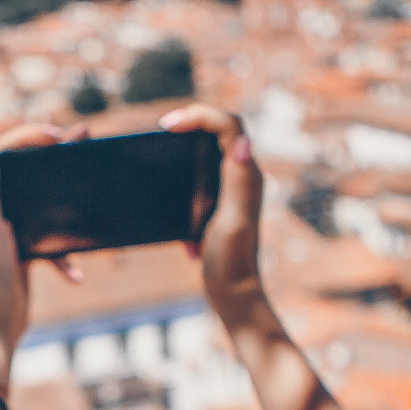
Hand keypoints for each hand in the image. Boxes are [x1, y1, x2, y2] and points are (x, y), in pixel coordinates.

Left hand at [0, 124, 85, 386]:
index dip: (28, 138)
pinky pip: (53, 243)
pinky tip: (74, 273)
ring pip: (44, 204)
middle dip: (55, 157)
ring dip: (67, 198)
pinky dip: (65, 256)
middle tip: (83, 139)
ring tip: (93, 179)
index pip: (3, 154)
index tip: (56, 137)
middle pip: (28, 173)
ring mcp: (13, 232)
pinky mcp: (27, 253)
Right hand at [160, 103, 265, 326]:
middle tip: (165, 128)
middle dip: (194, 122)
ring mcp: (232, 190)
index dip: (200, 115)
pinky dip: (185, 177)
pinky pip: (202, 177)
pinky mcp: (221, 204)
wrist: (234, 294)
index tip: (169, 126)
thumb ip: (238, 183)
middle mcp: (244, 177)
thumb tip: (242, 144)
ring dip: (187, 146)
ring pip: (211, 151)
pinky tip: (170, 197)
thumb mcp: (232, 222)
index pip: (229, 125)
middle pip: (222, 130)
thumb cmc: (232, 263)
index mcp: (247, 176)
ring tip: (163, 149)